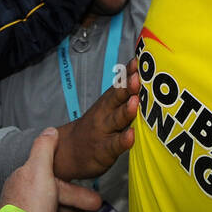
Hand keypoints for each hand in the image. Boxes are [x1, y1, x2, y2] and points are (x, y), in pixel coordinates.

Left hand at [0, 128, 102, 211]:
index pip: (52, 179)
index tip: (90, 192)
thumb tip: (50, 130)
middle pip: (56, 198)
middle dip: (74, 202)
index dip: (73, 186)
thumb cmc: (29, 209)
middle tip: (93, 205)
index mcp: (23, 181)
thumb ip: (44, 148)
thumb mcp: (39, 170)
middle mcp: (23, 201)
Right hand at [54, 58, 139, 180]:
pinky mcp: (105, 150)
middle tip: (137, 77)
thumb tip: (142, 75)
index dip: (128, 72)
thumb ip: (122, 94)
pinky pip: (115, 145)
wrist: (69, 150)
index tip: (137, 61)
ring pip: (116, 119)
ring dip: (126, 110)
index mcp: (107, 101)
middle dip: (127, 87)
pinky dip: (123, 140)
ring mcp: (104, 131)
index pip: (119, 84)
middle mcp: (105, 113)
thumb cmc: (96, 126)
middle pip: (116, 98)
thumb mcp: (106, 107)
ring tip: (134, 102)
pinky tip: (131, 135)